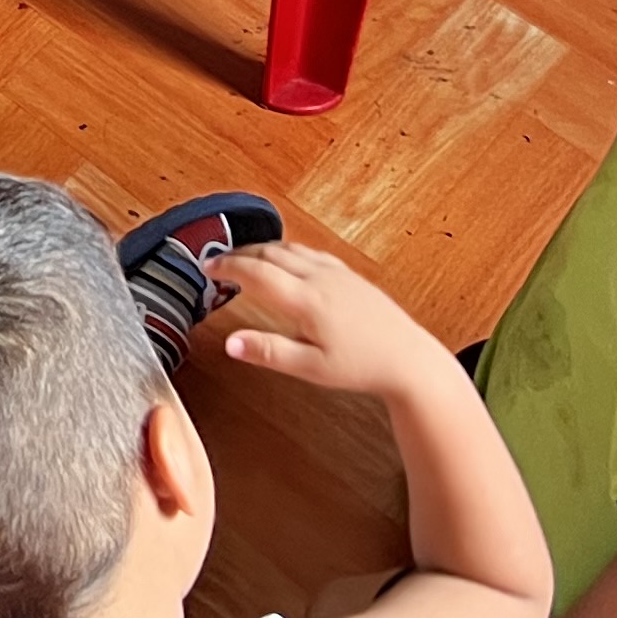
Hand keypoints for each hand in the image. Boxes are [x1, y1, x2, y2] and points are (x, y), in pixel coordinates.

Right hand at [213, 247, 448, 399]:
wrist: (409, 359)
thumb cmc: (363, 366)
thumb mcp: (310, 368)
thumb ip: (268, 352)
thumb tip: (231, 343)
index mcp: (306, 300)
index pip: (255, 273)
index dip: (226, 267)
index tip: (207, 267)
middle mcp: (320, 279)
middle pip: (269, 254)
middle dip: (238, 254)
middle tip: (218, 261)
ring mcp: (337, 274)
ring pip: (290, 249)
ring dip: (261, 249)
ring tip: (244, 258)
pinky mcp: (350, 276)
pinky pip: (310, 252)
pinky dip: (287, 250)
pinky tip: (287, 259)